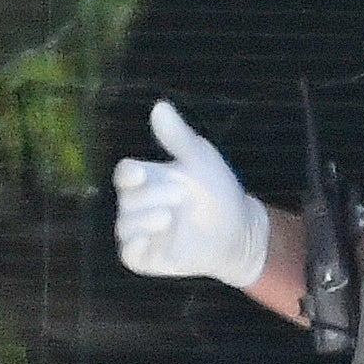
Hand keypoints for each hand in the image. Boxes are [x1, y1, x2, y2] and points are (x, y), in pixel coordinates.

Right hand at [112, 101, 272, 288]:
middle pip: (127, 199)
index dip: (129, 174)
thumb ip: (178, 136)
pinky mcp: (146, 257)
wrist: (238, 230)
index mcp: (146, 180)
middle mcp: (137, 206)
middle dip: (152, 196)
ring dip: (146, 220)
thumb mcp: (201, 159)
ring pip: (126, 226)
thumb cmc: (217, 190)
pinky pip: (129, 254)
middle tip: (181, 196)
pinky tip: (149, 240)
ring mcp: (140, 233)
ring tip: (171, 217)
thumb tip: (160, 105)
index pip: (124, 174)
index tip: (142, 173)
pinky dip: (135, 247)